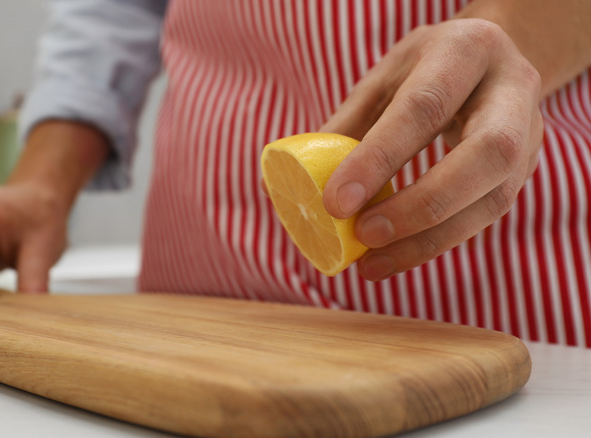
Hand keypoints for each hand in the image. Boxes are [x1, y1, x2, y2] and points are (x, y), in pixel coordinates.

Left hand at [320, 18, 542, 280]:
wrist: (490, 62)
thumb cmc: (423, 70)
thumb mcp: (383, 79)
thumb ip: (346, 126)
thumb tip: (289, 184)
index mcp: (465, 51)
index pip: (424, 107)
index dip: (379, 158)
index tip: (336, 203)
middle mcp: (510, 89)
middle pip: (484, 154)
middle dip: (420, 204)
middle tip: (364, 235)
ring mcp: (530, 133)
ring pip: (494, 198)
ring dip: (429, 240)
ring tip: (372, 264)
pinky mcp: (525, 171)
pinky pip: (486, 216)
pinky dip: (437, 242)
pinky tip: (395, 257)